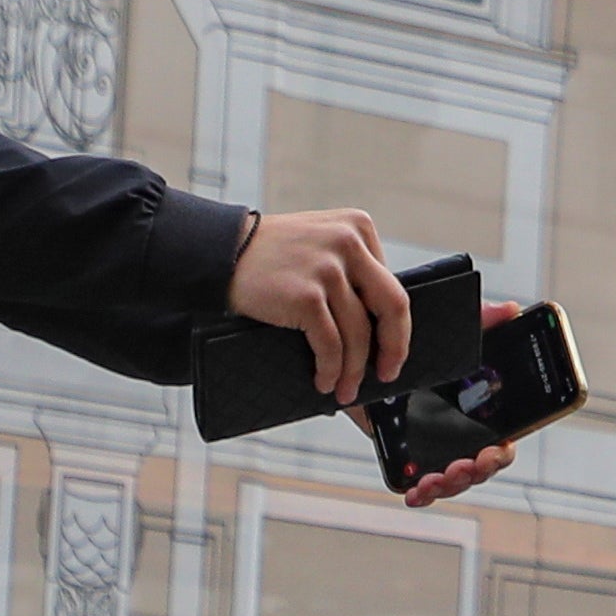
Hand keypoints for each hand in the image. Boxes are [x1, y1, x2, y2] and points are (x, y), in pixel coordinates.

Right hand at [226, 207, 406, 405]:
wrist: (220, 251)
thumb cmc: (270, 255)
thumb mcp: (320, 242)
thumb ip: (350, 268)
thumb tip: (376, 328)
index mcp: (359, 227)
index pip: (391, 284)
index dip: (394, 325)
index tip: (391, 349)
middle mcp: (349, 243)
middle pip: (392, 306)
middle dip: (394, 348)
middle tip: (387, 373)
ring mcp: (328, 270)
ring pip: (359, 333)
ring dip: (354, 370)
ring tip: (346, 389)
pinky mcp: (306, 296)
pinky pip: (330, 345)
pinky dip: (332, 369)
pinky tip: (325, 380)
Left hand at [402, 298, 522, 509]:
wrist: (374, 353)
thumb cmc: (421, 342)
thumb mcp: (452, 330)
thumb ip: (481, 320)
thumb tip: (509, 310)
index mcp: (480, 409)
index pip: (502, 438)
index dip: (501, 450)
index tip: (494, 450)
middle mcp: (461, 432)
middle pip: (479, 466)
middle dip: (474, 472)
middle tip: (464, 465)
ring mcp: (435, 446)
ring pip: (452, 479)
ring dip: (448, 484)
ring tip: (435, 479)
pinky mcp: (408, 454)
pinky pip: (418, 483)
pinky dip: (420, 492)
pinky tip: (414, 491)